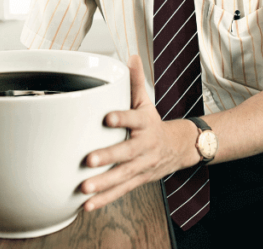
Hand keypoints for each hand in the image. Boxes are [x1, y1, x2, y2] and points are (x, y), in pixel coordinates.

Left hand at [80, 55, 195, 210]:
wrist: (178, 149)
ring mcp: (141, 166)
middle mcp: (144, 147)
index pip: (133, 119)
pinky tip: (87, 205)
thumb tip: (130, 56)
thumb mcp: (146, 102)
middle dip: (107, 157)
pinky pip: (120, 191)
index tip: (107, 118)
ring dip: (103, 184)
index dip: (121, 118)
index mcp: (145, 125)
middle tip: (88, 160)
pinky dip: (104, 200)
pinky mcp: (136, 180)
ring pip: (122, 176)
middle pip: (126, 153)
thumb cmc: (153, 123)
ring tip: (84, 188)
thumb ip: (135, 82)